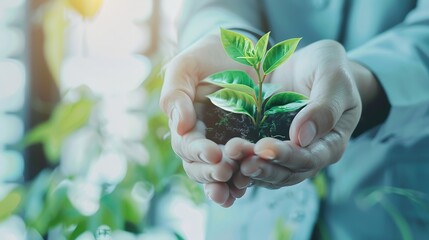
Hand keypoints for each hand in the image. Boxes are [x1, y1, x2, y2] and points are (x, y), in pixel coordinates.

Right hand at [160, 33, 253, 206]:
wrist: (242, 50)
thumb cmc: (208, 55)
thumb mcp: (186, 67)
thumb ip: (176, 94)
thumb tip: (179, 127)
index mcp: (186, 122)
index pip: (187, 145)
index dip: (198, 151)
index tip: (213, 153)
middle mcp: (203, 139)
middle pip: (200, 166)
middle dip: (211, 172)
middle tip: (225, 171)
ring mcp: (225, 144)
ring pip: (219, 173)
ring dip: (226, 184)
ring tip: (237, 189)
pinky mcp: (247, 144)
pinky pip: (242, 168)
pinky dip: (241, 182)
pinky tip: (246, 190)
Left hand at [226, 40, 370, 188]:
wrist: (305, 64)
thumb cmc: (326, 67)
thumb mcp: (333, 78)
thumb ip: (325, 107)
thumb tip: (303, 137)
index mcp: (330, 143)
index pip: (310, 158)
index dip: (287, 156)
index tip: (264, 147)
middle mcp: (308, 154)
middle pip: (287, 172)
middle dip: (264, 167)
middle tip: (243, 162)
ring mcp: (285, 153)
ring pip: (268, 172)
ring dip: (249, 169)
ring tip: (230, 159)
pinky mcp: (265, 147)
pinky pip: (253, 161)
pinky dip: (239, 163)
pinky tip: (224, 157)